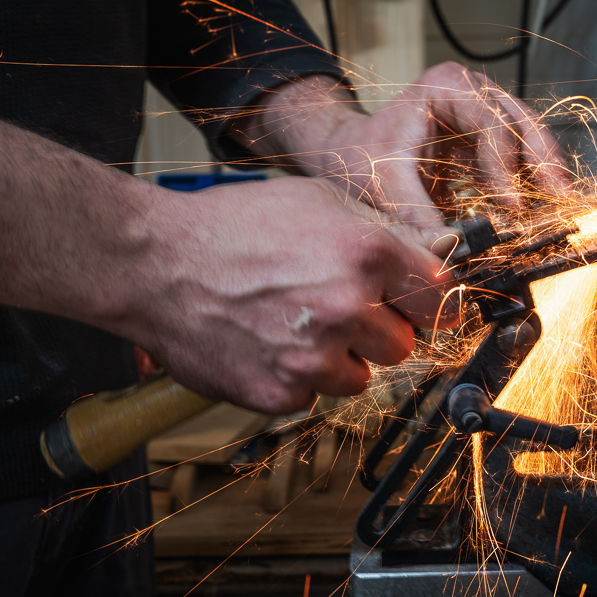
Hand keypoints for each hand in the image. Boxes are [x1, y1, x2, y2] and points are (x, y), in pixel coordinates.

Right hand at [128, 177, 456, 413]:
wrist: (155, 264)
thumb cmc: (232, 226)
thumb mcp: (320, 201)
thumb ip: (385, 234)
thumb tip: (434, 257)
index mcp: (366, 254)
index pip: (441, 299)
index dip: (430, 304)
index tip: (422, 308)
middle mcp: (346, 307)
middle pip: (403, 344)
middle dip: (378, 330)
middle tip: (335, 307)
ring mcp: (313, 357)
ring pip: (361, 376)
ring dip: (339, 358)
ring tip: (294, 322)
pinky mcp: (280, 393)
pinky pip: (313, 395)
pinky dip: (297, 377)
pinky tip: (267, 342)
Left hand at [234, 62, 572, 239]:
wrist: (349, 157)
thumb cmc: (360, 159)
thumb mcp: (384, 186)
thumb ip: (417, 217)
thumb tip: (449, 253)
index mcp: (446, 86)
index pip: (491, 121)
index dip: (506, 164)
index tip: (512, 206)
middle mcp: (473, 93)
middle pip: (523, 123)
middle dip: (545, 163)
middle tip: (561, 200)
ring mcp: (486, 115)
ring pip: (531, 140)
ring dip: (546, 176)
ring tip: (562, 210)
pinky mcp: (490, 144)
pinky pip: (521, 162)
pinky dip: (532, 187)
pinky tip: (543, 215)